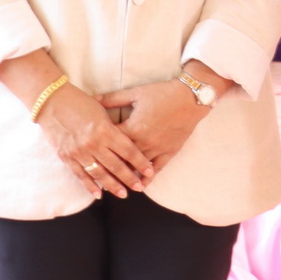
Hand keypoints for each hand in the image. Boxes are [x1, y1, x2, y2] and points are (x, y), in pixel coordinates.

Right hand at [37, 83, 153, 197]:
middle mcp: (94, 144)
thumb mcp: (102, 110)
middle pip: (116, 165)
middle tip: (140, 187)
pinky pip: (81, 175)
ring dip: (113, 185)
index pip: (128, 151)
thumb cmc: (80, 102)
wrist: (52, 102)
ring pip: (100, 174)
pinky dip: (90, 185)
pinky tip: (99, 194)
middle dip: (130, 178)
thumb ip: (113, 127)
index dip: (140, 162)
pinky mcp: (67, 157)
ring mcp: (79, 152)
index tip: (150, 171)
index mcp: (106, 130)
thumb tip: (128, 140)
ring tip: (123, 194)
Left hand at [94, 79, 212, 177]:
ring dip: (125, 177)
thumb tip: (92, 99)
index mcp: (133, 128)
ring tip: (113, 186)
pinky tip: (139, 187)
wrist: (191, 97)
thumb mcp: (135, 93)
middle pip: (121, 159)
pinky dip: (147, 179)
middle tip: (94, 175)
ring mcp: (156, 149)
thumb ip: (112, 99)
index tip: (89, 150)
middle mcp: (143, 142)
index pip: (110, 141)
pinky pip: (156, 169)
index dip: (98, 145)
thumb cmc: (162, 93)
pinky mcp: (169, 152)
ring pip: (137, 167)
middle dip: (108, 167)